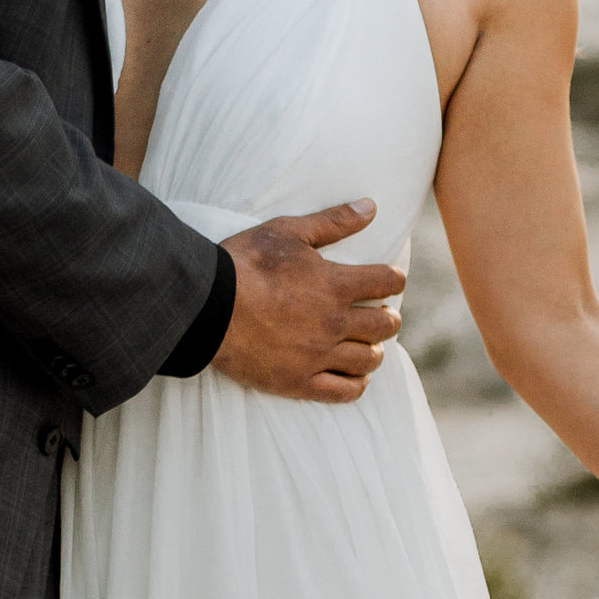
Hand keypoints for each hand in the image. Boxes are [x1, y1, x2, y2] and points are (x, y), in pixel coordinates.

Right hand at [214, 202, 405, 403]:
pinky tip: (355, 377)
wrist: (205, 308)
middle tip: (381, 314)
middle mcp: (334, 323)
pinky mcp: (299, 382)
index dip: (393, 279)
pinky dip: (356, 384)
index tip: (390, 280)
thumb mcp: (287, 231)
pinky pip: (343, 392)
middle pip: (384, 325)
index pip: (387, 282)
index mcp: (336, 285)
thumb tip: (371, 206)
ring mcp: (318, 356)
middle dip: (388, 317)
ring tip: (367, 345)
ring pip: (368, 359)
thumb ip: (333, 221)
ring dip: (374, 350)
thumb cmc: (244, 264)